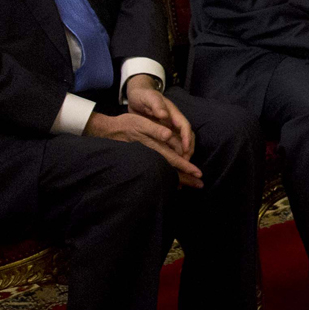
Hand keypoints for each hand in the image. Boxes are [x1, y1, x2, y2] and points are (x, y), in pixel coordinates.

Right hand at [84, 103, 203, 188]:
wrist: (108, 132)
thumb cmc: (126, 125)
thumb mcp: (140, 123)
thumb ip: (155, 129)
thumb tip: (168, 135)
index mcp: (154, 147)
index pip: (174, 159)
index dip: (186, 166)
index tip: (198, 173)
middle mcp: (152, 157)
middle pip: (172, 169)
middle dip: (186, 178)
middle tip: (200, 185)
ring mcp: (147, 160)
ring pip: (165, 172)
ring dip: (179, 179)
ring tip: (190, 186)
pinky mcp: (144, 160)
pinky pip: (158, 171)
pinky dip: (167, 177)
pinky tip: (173, 183)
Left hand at [123, 74, 194, 162]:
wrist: (136, 95)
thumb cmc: (143, 96)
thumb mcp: (149, 98)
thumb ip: (156, 106)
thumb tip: (164, 115)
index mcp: (173, 113)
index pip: (184, 126)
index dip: (187, 138)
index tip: (186, 149)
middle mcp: (173, 121)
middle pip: (186, 136)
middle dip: (188, 148)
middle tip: (185, 162)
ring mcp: (168, 127)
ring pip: (180, 141)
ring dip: (182, 152)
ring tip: (180, 165)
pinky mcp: (162, 132)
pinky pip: (171, 143)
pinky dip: (173, 152)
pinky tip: (170, 162)